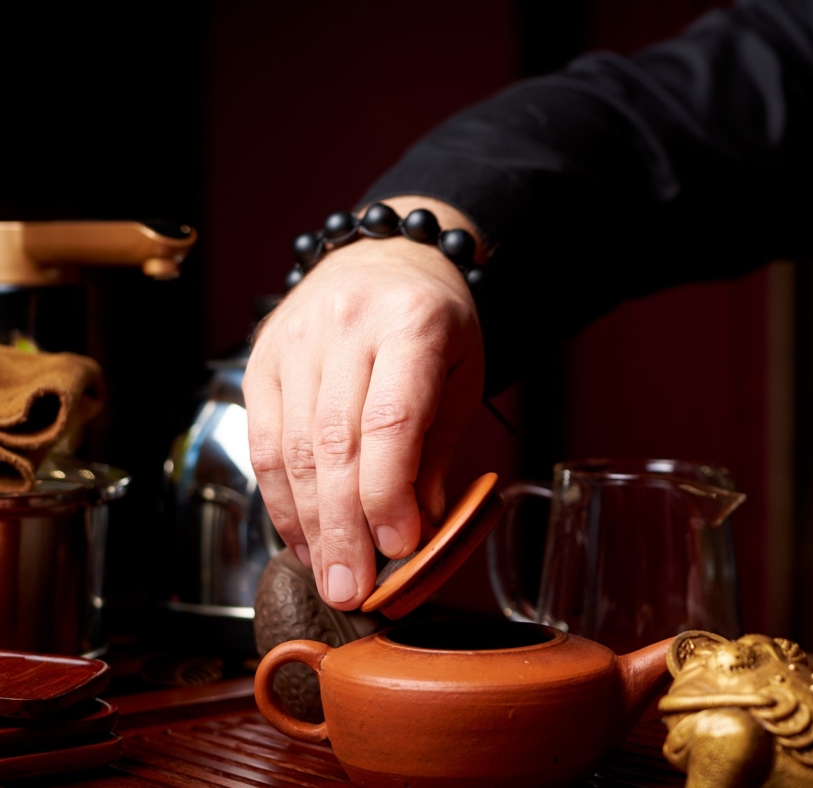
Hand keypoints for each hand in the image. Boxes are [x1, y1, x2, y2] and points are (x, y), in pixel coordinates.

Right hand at [244, 196, 484, 609]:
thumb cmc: (435, 328)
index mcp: (412, 326)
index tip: (399, 548)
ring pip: (293, 448)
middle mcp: (347, 327)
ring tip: (328, 574)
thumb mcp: (461, 379)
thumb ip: (437, 452)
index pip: (391, 420)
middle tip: (352, 589)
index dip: (389, 493)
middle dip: (343, 527)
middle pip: (335, 442)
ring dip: (309, 524)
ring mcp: (296, 340)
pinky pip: (265, 442)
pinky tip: (302, 538)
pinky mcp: (260, 360)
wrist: (387, 259)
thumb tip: (417, 531)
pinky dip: (282, 499)